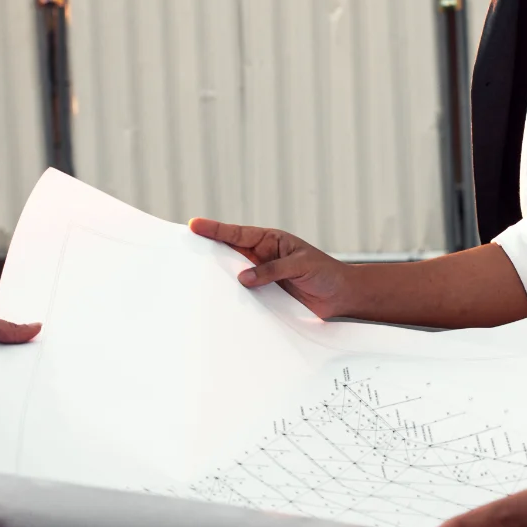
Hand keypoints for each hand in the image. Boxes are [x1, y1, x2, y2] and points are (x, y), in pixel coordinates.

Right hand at [189, 218, 357, 318]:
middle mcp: (263, 257)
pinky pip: (245, 296)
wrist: (341, 296)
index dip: (216, 229)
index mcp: (271, 241)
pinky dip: (232, 298)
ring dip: (218, 276)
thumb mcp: (302, 265)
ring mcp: (262, 277)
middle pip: (229, 252)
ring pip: (234, 275)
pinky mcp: (265, 297)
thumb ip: (274, 270)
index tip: (194, 225)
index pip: (238, 234)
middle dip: (208, 249)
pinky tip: (219, 301)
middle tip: (185, 247)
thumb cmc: (326, 273)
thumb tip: (243, 278)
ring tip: (194, 276)